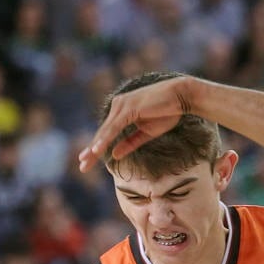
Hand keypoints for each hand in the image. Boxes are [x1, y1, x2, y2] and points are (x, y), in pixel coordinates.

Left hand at [80, 76, 197, 167]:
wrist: (181, 96)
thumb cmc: (167, 112)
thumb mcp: (146, 133)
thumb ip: (130, 143)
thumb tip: (114, 155)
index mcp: (121, 111)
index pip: (106, 133)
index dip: (97, 148)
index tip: (87, 162)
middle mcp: (118, 106)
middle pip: (102, 133)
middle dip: (91, 151)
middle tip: (82, 166)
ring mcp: (122, 105)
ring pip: (105, 131)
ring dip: (95, 147)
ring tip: (85, 161)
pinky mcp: (128, 108)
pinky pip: (114, 127)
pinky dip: (106, 139)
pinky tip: (98, 150)